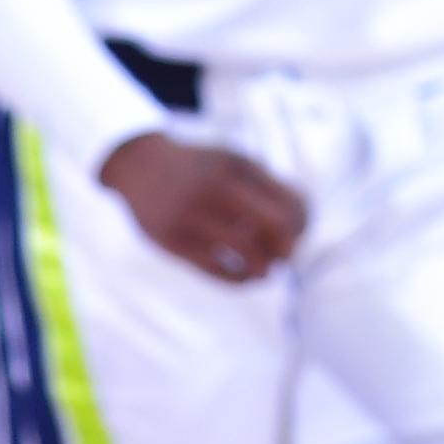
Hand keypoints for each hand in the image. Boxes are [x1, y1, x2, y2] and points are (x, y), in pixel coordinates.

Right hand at [97, 130, 306, 281]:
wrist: (140, 165)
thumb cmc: (200, 169)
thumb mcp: (234, 162)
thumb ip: (267, 186)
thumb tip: (303, 222)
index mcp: (239, 166)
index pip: (290, 202)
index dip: (302, 224)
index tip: (298, 232)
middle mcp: (217, 188)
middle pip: (276, 227)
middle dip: (288, 248)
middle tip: (286, 256)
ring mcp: (194, 215)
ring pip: (248, 254)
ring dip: (264, 269)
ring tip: (264, 271)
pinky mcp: (173, 241)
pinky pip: (217, 271)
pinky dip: (239, 280)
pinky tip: (245, 277)